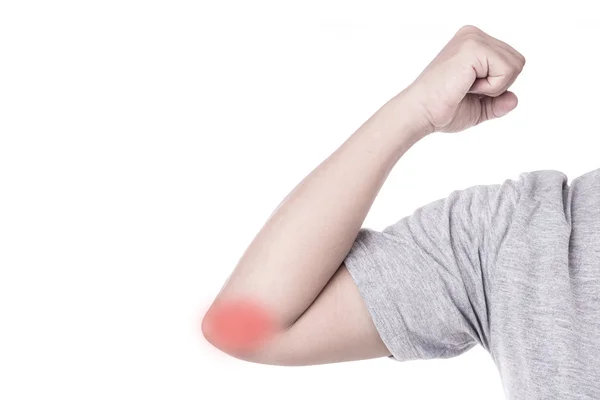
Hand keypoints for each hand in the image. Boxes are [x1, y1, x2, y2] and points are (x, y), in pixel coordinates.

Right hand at [404, 25, 525, 132]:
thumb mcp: (477, 108)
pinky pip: (506, 70)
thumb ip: (497, 103)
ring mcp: (472, 38)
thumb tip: (514, 99)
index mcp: (473, 44)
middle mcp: (473, 35)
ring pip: (515, 65)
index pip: (511, 63)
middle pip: (517, 62)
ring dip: (494, 87)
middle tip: (467, 90)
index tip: (468, 90)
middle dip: (498, 85)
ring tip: (466, 87)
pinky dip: (491, 87)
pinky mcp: (473, 47)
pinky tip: (467, 86)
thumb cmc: (440, 109)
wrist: (420, 113)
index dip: (497, 86)